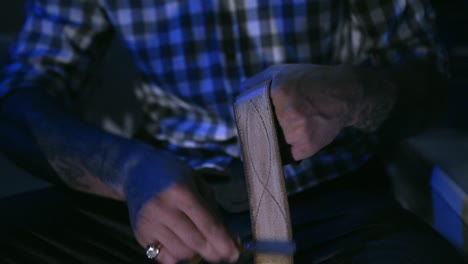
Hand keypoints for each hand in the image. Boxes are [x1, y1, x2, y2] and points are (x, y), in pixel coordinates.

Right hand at [124, 146, 238, 263]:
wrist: (137, 170)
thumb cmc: (173, 175)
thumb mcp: (198, 184)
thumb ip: (213, 212)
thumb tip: (230, 241)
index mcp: (181, 191)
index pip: (208, 225)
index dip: (224, 243)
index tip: (235, 253)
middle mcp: (162, 208)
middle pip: (197, 243)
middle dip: (214, 251)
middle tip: (223, 251)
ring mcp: (149, 223)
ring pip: (182, 253)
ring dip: (195, 251)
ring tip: (196, 236)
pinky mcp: (140, 234)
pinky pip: (165, 257)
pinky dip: (177, 254)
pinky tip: (179, 240)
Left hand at [242, 64, 364, 160]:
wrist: (345, 93)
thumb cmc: (310, 81)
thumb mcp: (281, 72)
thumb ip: (256, 82)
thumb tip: (239, 96)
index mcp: (279, 92)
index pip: (251, 117)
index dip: (249, 125)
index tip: (248, 129)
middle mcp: (288, 114)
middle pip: (260, 134)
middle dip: (260, 135)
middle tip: (262, 134)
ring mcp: (298, 132)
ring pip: (273, 146)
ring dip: (276, 142)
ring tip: (290, 130)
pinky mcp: (307, 147)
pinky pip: (286, 156)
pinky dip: (287, 150)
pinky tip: (297, 137)